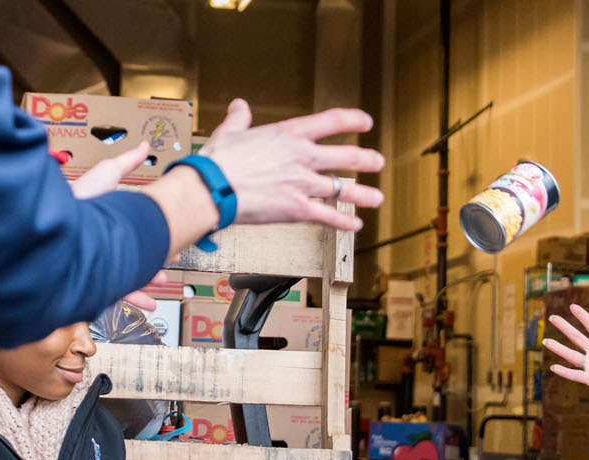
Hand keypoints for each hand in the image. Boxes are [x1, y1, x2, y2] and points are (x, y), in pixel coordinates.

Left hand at [64, 143, 164, 310]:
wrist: (56, 231)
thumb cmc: (77, 203)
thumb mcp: (106, 177)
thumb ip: (126, 164)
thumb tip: (144, 147)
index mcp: (110, 222)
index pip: (137, 231)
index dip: (155, 235)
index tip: (171, 237)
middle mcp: (105, 244)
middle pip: (135, 255)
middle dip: (155, 259)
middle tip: (170, 260)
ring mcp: (100, 265)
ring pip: (130, 276)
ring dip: (149, 280)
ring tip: (162, 280)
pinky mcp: (96, 282)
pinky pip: (119, 294)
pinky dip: (137, 298)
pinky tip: (149, 302)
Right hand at [197, 99, 384, 230]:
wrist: (211, 189)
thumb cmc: (218, 161)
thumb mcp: (230, 131)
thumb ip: (240, 118)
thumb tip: (239, 106)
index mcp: (289, 134)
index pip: (332, 121)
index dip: (353, 120)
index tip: (366, 122)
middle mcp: (302, 157)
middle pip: (346, 156)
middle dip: (366, 159)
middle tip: (377, 162)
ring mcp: (302, 183)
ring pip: (343, 189)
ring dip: (363, 194)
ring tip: (376, 198)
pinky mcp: (297, 209)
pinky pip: (328, 217)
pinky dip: (344, 222)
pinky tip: (355, 224)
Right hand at [544, 304, 588, 417]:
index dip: (584, 318)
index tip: (573, 307)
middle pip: (578, 338)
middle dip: (566, 328)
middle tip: (553, 317)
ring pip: (572, 355)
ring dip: (560, 349)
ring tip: (546, 341)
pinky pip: (575, 375)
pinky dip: (565, 372)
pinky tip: (554, 367)